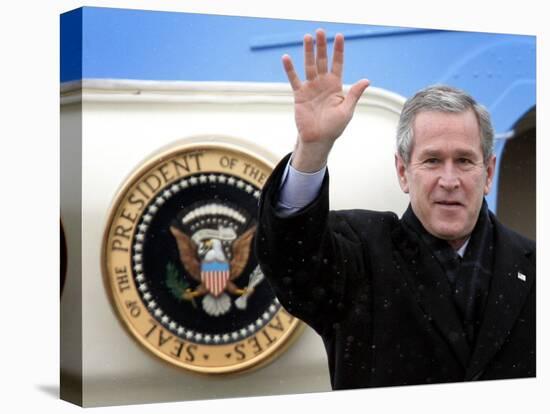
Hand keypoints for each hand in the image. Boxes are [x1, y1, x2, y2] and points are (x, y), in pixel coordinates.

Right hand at [283, 29, 369, 171]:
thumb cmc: (334, 127)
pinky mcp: (299, 94)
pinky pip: (294, 79)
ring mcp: (310, 88)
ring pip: (309, 66)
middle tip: (320, 31)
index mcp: (336, 86)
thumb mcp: (347, 110)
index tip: (338, 36)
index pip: (337, 64)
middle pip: (322, 61)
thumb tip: (366, 80)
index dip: (338, 50)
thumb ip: (354, 94)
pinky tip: (286, 57)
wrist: (318, 139)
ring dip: (308, 52)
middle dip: (321, 46)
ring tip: (307, 37)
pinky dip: (290, 69)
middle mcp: (323, 84)